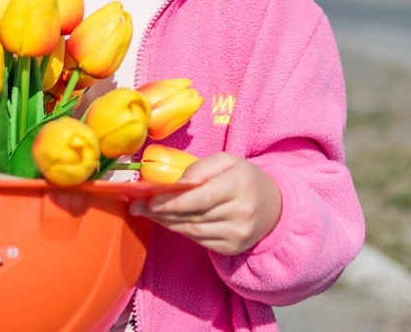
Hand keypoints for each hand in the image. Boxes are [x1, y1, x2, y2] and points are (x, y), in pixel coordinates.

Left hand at [130, 153, 281, 255]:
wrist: (274, 207)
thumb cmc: (244, 179)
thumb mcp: (227, 161)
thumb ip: (200, 168)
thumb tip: (174, 184)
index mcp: (240, 185)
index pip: (201, 197)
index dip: (173, 201)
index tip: (148, 200)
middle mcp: (241, 212)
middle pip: (193, 215)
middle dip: (161, 211)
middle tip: (136, 206)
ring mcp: (237, 234)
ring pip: (192, 230)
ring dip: (167, 222)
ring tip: (148, 212)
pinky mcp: (232, 248)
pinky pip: (198, 240)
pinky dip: (181, 229)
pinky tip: (169, 220)